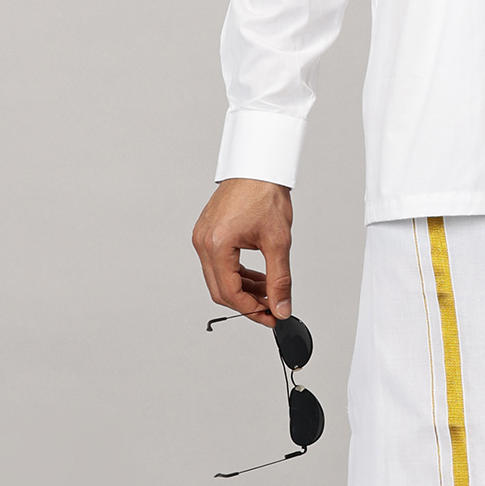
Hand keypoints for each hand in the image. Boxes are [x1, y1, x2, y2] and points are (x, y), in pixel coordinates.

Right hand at [192, 178, 293, 326]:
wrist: (258, 168)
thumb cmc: (264, 193)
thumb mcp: (278, 241)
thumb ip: (280, 279)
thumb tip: (281, 306)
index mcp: (217, 244)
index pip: (230, 292)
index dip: (251, 310)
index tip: (271, 317)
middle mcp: (204, 242)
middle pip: (221, 290)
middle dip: (247, 304)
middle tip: (271, 310)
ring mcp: (203, 237)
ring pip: (220, 279)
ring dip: (244, 290)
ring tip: (269, 293)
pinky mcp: (208, 233)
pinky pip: (220, 264)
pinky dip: (238, 275)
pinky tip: (258, 279)